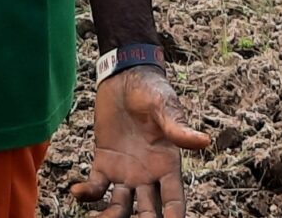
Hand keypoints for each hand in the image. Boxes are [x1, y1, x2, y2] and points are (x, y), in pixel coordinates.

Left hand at [71, 66, 211, 216]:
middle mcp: (148, 175)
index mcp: (168, 165)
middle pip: (147, 211)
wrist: (125, 78)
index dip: (174, 216)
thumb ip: (178, 128)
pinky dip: (87, 194)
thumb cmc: (152, 91)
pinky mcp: (104, 163)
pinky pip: (96, 187)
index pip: (174, 199)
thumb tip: (204, 142)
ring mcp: (125, 172)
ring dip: (110, 217)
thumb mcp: (165, 108)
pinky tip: (77, 191)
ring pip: (119, 207)